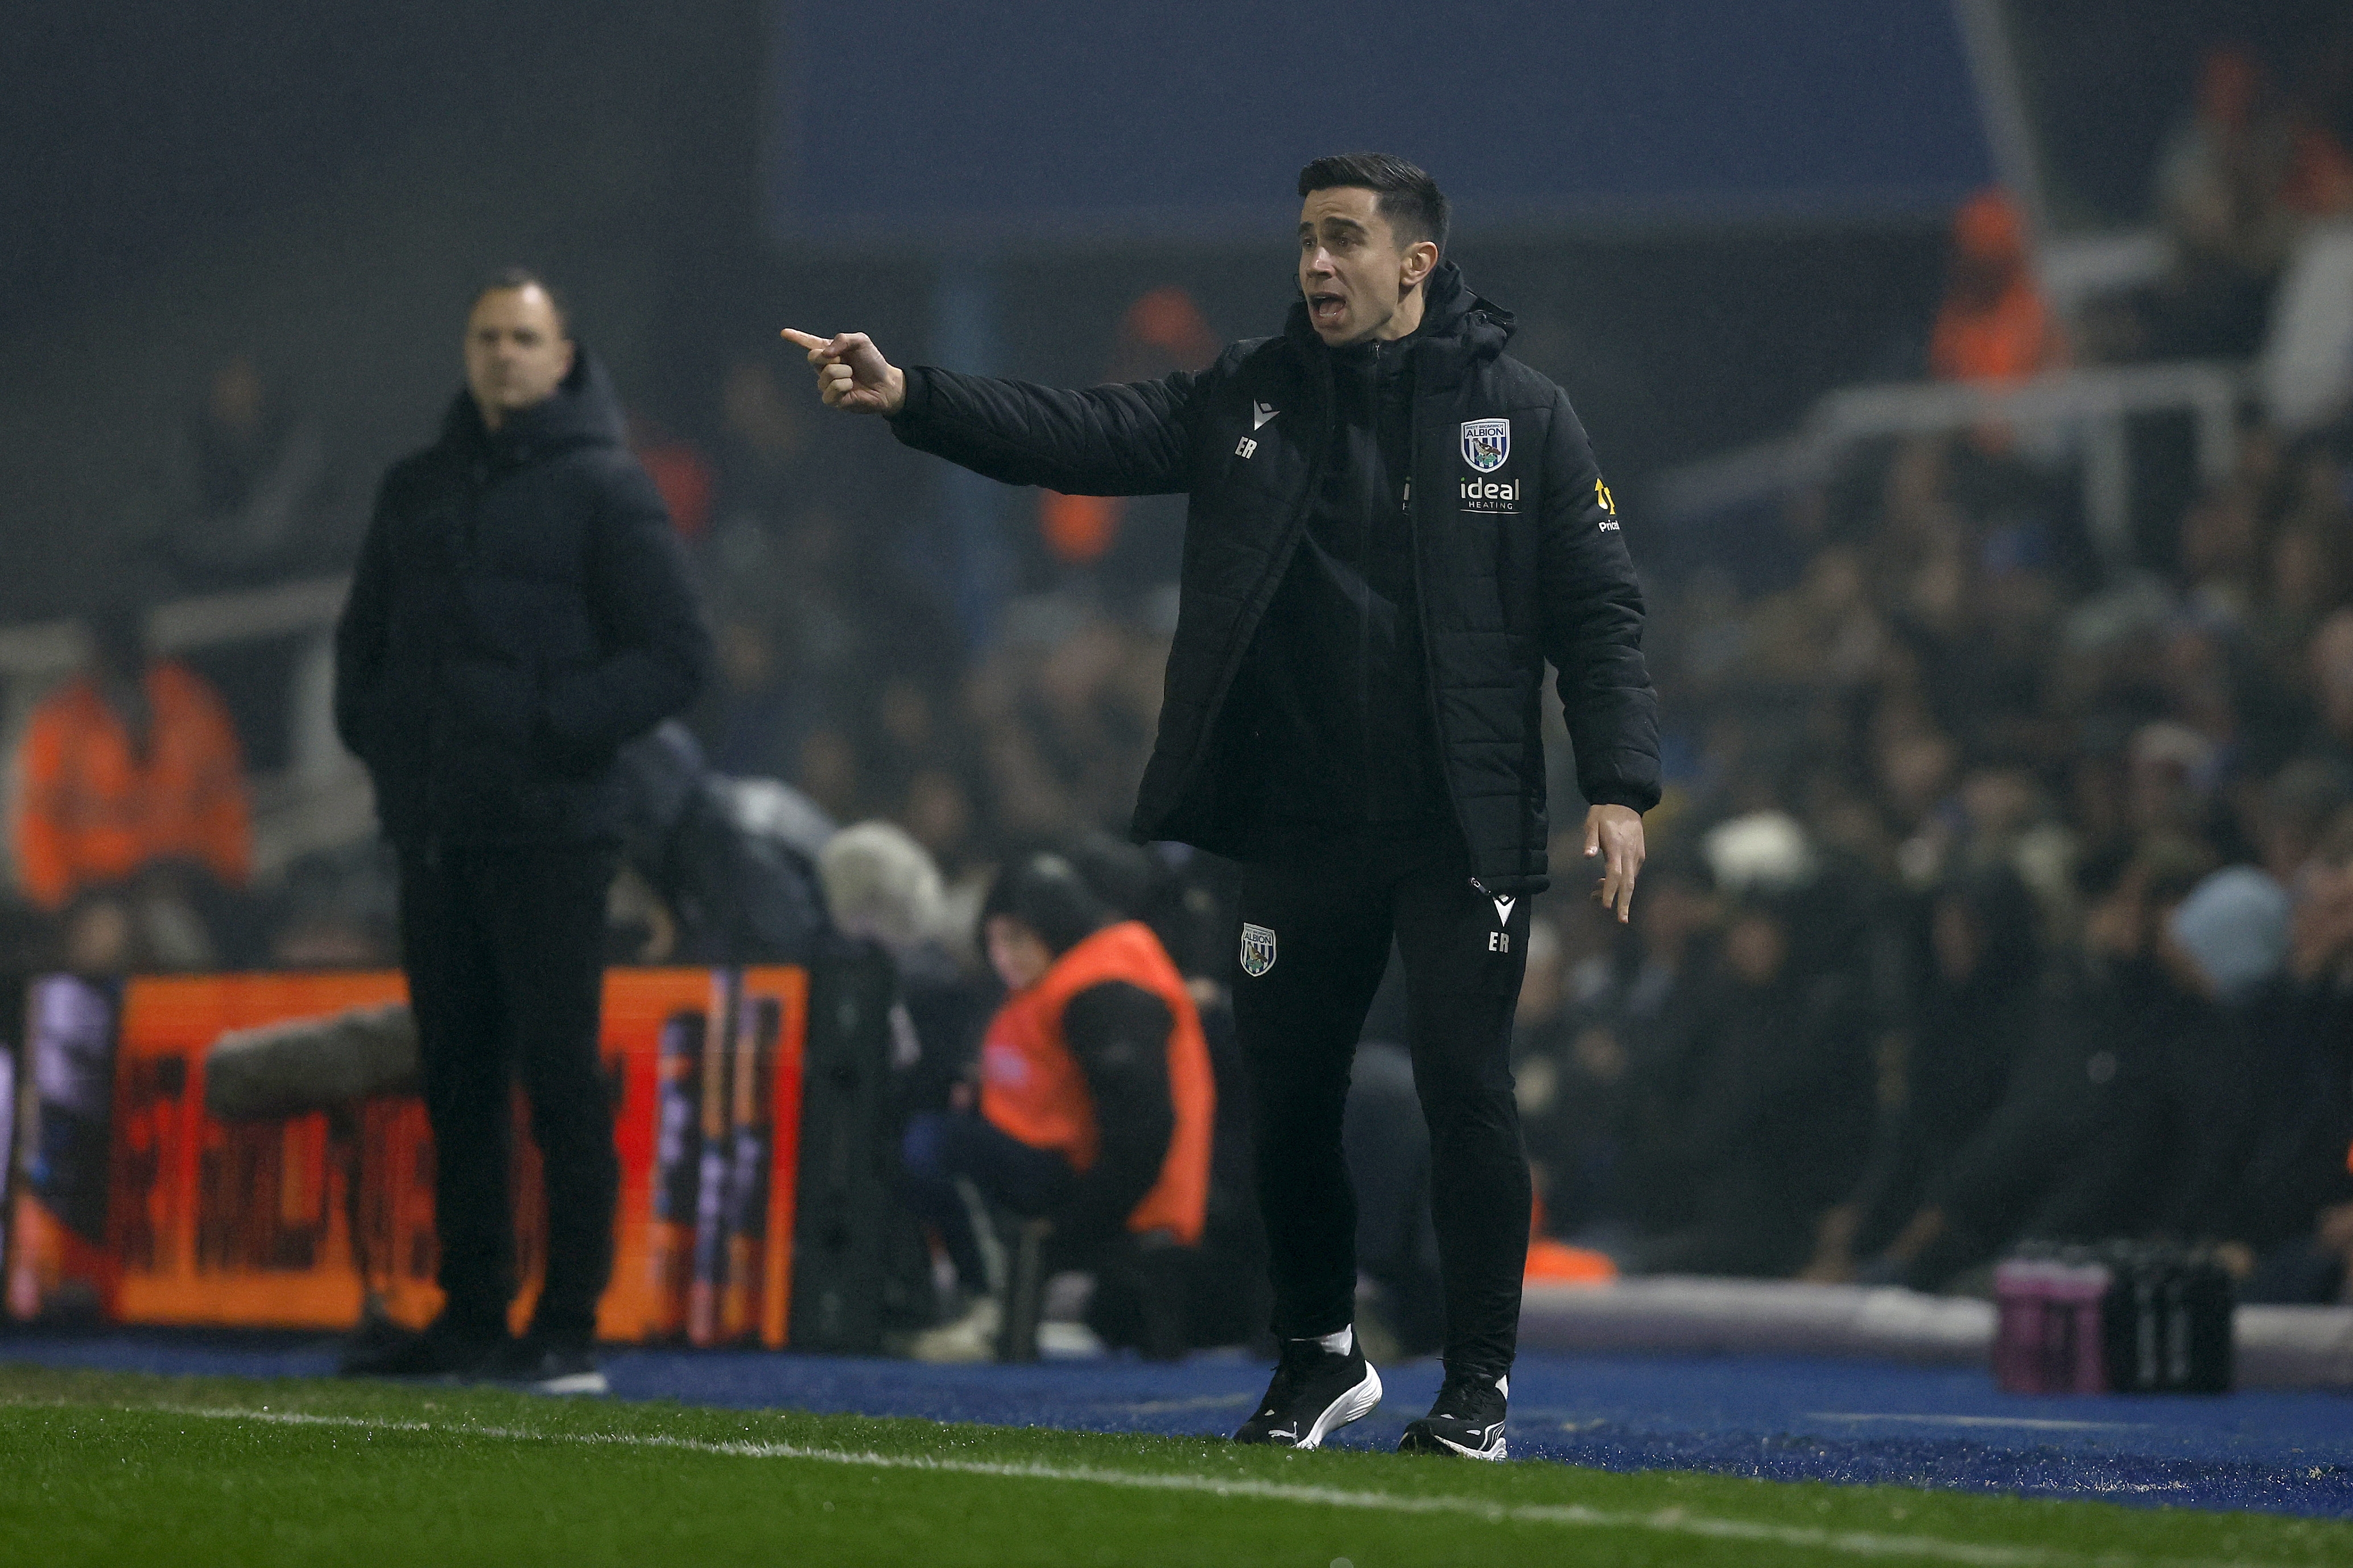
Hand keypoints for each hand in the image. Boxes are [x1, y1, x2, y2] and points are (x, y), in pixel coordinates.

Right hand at [780, 328, 905, 414]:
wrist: (886, 383)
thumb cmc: (873, 362)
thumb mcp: (861, 342)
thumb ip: (842, 339)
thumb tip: (825, 354)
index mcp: (829, 352)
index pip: (809, 344)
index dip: (796, 338)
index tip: (784, 333)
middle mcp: (824, 368)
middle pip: (813, 358)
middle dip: (832, 357)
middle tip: (847, 362)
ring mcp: (827, 385)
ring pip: (827, 374)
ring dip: (845, 372)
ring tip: (853, 376)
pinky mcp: (833, 400)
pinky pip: (832, 390)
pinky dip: (845, 386)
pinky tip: (851, 388)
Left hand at [1582, 803, 1644, 922]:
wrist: (1626, 801)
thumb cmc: (1605, 813)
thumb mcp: (1592, 822)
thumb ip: (1590, 839)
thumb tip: (1587, 856)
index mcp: (1618, 847)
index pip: (1615, 874)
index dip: (1610, 890)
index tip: (1605, 906)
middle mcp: (1630, 854)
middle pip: (1629, 883)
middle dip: (1625, 903)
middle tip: (1622, 920)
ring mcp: (1637, 855)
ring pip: (1629, 880)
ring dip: (1617, 892)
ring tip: (1595, 897)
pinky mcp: (1639, 855)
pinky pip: (1631, 873)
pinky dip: (1620, 882)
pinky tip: (1605, 882)